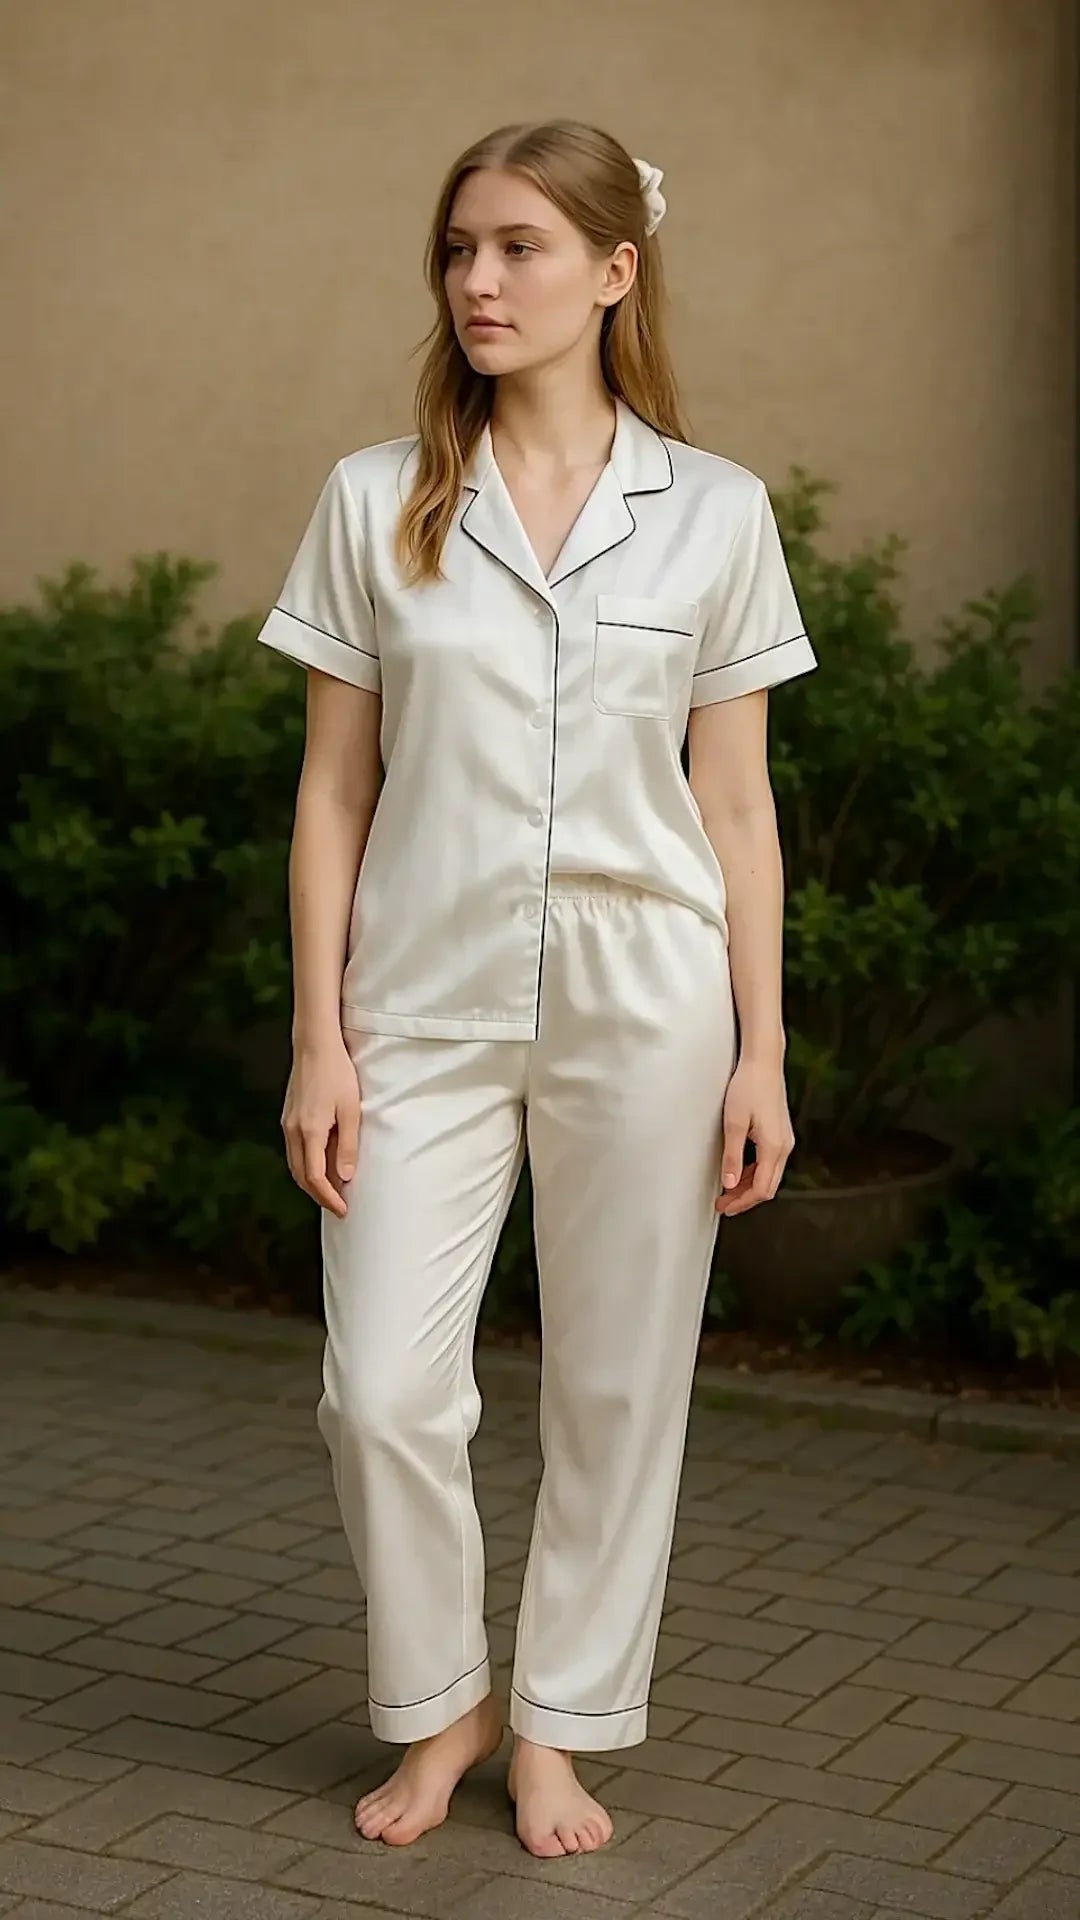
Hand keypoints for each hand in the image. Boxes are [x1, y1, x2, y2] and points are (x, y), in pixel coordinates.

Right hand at [281, 1035, 360, 1217]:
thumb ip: (348, 1145)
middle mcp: (292, 1131)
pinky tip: (320, 1165)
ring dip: (311, 1182)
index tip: (343, 1209)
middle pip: (301, 1176)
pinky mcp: (288, 1117)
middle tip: (338, 1206)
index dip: (328, 1197)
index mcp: (309, 1131)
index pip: (315, 1178)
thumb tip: (344, 1177)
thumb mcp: (350, 1110)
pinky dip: (306, 1165)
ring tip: (332, 1191)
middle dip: (319, 1195)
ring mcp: (287, 1124)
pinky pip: (294, 1151)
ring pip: (295, 1164)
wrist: (314, 1044)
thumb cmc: (337, 1073)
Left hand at [715, 1056, 794, 1215]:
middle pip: (768, 1186)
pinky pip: (770, 1162)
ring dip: (749, 1186)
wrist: (764, 1062)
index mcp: (774, 1147)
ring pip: (770, 1175)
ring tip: (728, 1190)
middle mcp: (784, 1147)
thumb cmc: (748, 1087)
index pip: (761, 1189)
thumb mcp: (734, 1124)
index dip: (742, 1202)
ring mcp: (785, 1140)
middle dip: (746, 1198)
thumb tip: (730, 1184)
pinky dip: (755, 1172)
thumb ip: (732, 1157)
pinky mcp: (781, 1134)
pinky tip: (740, 1171)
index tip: (725, 1206)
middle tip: (724, 1204)